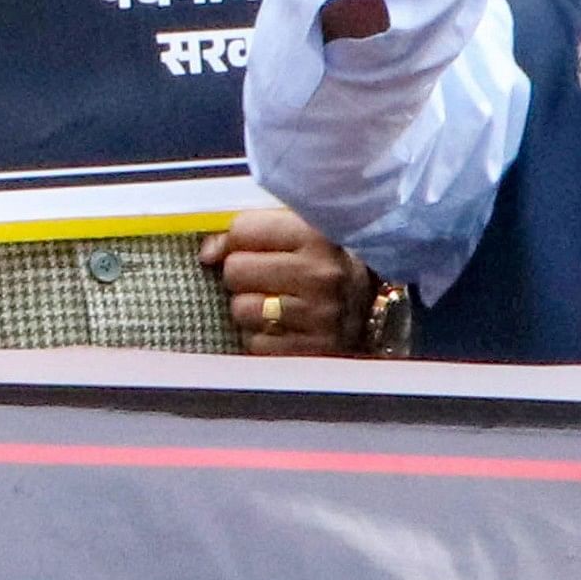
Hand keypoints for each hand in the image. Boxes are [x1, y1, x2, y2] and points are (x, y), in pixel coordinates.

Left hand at [200, 210, 366, 354]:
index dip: (234, 240)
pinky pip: (255, 343)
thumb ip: (251, 231)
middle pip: (235, 270)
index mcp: (316, 235)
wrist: (373, 307)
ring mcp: (318, 315)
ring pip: (241, 309)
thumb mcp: (299, 233)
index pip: (243, 230)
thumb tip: (207, 253)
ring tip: (273, 303)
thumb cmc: (323, 263)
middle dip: (241, 275)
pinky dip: (261, 336)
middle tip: (263, 279)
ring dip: (249, 308)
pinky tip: (282, 326)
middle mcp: (320, 274)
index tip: (243, 248)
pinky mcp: (313, 349)